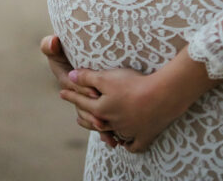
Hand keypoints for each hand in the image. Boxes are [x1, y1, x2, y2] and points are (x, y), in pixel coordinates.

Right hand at [40, 35, 116, 144]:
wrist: (81, 51)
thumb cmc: (64, 47)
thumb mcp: (55, 46)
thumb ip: (50, 45)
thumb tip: (53, 42)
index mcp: (65, 80)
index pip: (74, 88)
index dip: (84, 91)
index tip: (96, 92)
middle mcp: (75, 93)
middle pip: (82, 107)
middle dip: (92, 115)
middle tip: (102, 121)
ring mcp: (85, 100)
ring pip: (90, 116)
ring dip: (98, 127)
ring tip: (109, 134)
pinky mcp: (96, 103)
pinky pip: (99, 119)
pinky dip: (105, 131)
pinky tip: (113, 138)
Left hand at [60, 48, 218, 153]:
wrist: (161, 97)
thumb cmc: (132, 85)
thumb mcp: (107, 78)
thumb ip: (87, 77)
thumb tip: (70, 76)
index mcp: (102, 110)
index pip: (82, 103)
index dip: (71, 96)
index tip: (61, 93)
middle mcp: (113, 124)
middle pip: (95, 122)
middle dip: (85, 118)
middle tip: (78, 116)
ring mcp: (129, 132)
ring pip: (113, 134)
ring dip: (105, 132)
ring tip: (101, 128)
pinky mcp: (144, 135)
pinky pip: (133, 145)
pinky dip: (128, 145)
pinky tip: (125, 144)